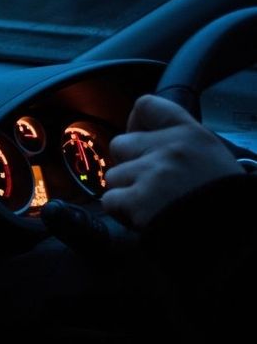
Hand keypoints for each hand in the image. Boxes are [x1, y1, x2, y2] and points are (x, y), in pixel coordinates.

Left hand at [102, 94, 242, 228]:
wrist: (233, 237)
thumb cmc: (223, 202)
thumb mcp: (211, 158)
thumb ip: (179, 146)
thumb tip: (144, 143)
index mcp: (191, 134)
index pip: (146, 106)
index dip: (134, 124)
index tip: (139, 142)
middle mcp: (170, 148)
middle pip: (119, 144)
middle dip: (127, 166)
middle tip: (147, 184)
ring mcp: (153, 173)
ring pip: (112, 176)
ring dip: (125, 192)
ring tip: (151, 204)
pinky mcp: (139, 199)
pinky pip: (110, 200)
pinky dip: (121, 212)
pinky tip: (143, 218)